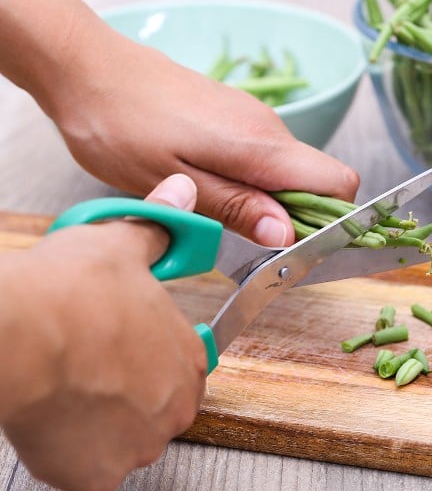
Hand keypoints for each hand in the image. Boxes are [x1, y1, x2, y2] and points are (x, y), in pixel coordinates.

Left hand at [0, 0, 359, 246]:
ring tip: (210, 207)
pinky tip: (203, 181)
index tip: (294, 243)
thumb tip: (287, 232)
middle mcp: (269, 126)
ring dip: (265, 199)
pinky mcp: (234, 113)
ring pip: (288, 169)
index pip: (340, 182)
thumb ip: (236, 207)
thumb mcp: (174, 182)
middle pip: (317, 180)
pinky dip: (249, 178)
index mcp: (261, 145)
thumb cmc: (119, 125)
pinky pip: (264, 155)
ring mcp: (252, 117)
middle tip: (237, 232)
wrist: (86, 65)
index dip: (330, 218)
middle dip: (294, 216)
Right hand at [0, 174, 207, 490]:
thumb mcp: (120, 245)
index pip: (184, 366)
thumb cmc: (68, 293)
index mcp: (189, 357)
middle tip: (90, 367)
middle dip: (128, 391)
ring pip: (125, 439)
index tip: (123, 351)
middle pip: (157, 406)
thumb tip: (181, 194)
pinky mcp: (97, 476)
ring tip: (70, 388)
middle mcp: (174, 405)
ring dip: (101, 423)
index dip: (150, 355)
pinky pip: (91, 471)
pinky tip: (55, 420)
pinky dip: (73, 454)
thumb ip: (159, 228)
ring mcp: (138, 444)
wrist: (16, 332)